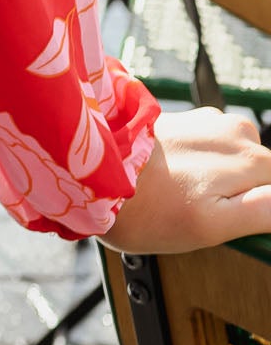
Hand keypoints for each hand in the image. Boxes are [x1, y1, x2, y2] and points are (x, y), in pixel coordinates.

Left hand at [106, 102, 270, 253]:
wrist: (90, 174)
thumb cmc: (148, 209)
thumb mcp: (215, 224)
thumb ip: (266, 211)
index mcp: (254, 160)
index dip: (260, 207)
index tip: (227, 214)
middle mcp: (239, 133)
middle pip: (262, 173)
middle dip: (243, 195)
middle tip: (204, 213)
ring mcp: (211, 122)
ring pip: (237, 160)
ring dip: (222, 179)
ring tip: (185, 197)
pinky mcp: (187, 120)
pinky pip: (212, 147)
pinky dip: (201, 165)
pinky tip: (174, 178)